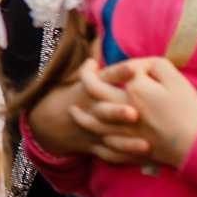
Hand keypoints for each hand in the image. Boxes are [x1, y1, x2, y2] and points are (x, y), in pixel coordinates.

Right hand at [29, 61, 151, 163]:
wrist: (52, 121)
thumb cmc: (77, 94)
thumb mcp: (85, 77)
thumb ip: (102, 65)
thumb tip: (104, 36)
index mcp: (91, 88)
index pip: (106, 77)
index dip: (120, 72)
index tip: (135, 69)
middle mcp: (92, 108)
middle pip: (104, 109)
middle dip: (118, 112)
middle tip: (134, 113)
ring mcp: (93, 129)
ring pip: (107, 136)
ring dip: (125, 141)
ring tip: (145, 145)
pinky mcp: (95, 145)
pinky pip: (109, 154)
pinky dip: (123, 159)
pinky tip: (143, 160)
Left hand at [86, 55, 196, 167]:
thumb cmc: (189, 110)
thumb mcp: (175, 78)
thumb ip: (153, 66)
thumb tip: (135, 67)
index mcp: (134, 90)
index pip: (113, 72)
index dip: (111, 64)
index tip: (109, 60)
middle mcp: (123, 110)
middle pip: (94, 93)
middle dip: (86, 79)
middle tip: (86, 71)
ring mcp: (124, 133)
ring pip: (93, 123)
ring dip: (81, 116)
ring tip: (73, 110)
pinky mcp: (130, 152)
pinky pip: (106, 149)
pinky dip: (97, 144)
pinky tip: (93, 140)